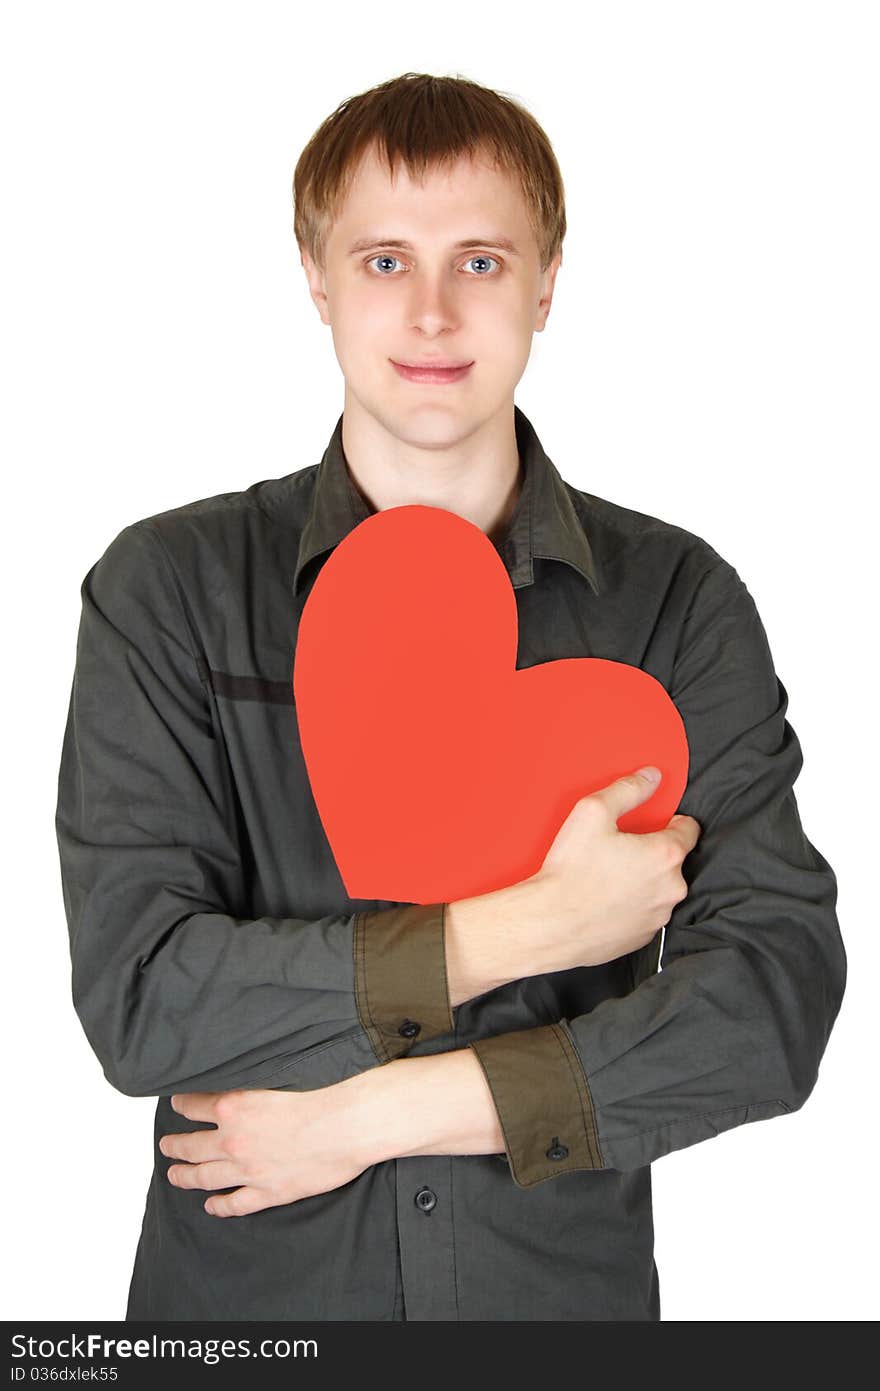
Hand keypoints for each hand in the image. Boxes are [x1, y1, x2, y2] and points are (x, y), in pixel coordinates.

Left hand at [158, 1077, 377, 1217]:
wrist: (348, 1123)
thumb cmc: (323, 1093)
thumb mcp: (278, 1073)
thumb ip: (252, 1079)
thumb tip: (241, 1073)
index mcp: (234, 1106)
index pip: (194, 1105)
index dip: (182, 1105)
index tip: (176, 1105)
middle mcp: (234, 1140)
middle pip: (192, 1145)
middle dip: (175, 1145)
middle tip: (166, 1146)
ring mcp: (249, 1169)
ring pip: (205, 1176)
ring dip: (186, 1176)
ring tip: (175, 1175)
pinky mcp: (269, 1192)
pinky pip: (236, 1204)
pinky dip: (220, 1206)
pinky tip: (211, 1206)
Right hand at [526, 767, 701, 971]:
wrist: (551, 924)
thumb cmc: (571, 871)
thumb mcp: (593, 812)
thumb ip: (628, 789)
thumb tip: (652, 776)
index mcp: (666, 855)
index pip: (690, 829)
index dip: (672, 821)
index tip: (655, 823)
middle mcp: (672, 888)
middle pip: (674, 861)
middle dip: (653, 853)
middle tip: (620, 850)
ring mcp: (659, 917)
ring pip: (660, 889)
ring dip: (644, 881)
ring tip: (609, 877)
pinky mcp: (643, 937)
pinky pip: (645, 914)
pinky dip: (632, 906)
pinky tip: (606, 900)